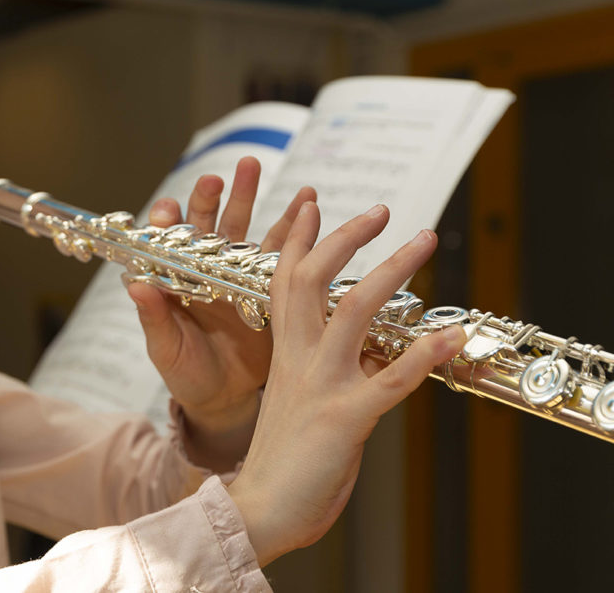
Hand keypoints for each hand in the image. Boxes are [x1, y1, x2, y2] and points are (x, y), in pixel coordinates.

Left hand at [127, 157, 314, 469]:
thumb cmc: (186, 374)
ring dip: (247, 195)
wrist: (226, 400)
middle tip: (216, 178)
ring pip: (242, 227)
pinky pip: (282, 250)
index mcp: (176, 279)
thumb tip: (134, 284)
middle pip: (205, 223)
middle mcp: (205, 269)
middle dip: (209, 197)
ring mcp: (237, 273)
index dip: (167, 222)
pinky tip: (306, 201)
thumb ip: (153, 317)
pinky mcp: (269, 284)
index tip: (169, 208)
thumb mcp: (166, 349)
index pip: (167, 241)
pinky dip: (294, 226)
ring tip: (254, 165)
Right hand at [227, 202, 466, 564]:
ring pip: (354, 310)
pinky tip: (453, 335)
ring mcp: (322, 384)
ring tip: (424, 241)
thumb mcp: (296, 401)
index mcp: (282, 354)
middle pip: (313, 279)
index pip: (285, 282)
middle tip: (381, 210)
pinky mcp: (347, 417)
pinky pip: (391, 379)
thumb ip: (321, 370)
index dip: (300, 240)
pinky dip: (426, 354)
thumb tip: (366, 353)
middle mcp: (298, 359)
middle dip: (345, 238)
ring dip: (392, 270)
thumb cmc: (280, 460)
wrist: (259, 508)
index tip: (312, 204)